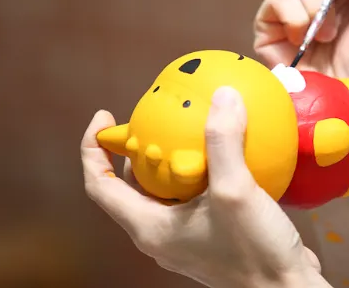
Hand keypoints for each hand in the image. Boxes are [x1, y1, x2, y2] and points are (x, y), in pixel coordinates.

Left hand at [81, 87, 323, 287]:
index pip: (99, 185)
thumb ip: (223, 142)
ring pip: (164, 191)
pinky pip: (194, 197)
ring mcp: (185, 237)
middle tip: (155, 119)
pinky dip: (202, 172)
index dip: (93, 149)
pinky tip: (228, 152)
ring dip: (173, 160)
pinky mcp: (211, 235)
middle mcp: (161, 234)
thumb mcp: (236, 191)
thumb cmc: (254, 252)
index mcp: (149, 227)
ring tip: (190, 130)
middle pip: (131, 186)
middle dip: (138, 150)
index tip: (105, 118)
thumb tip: (222, 96)